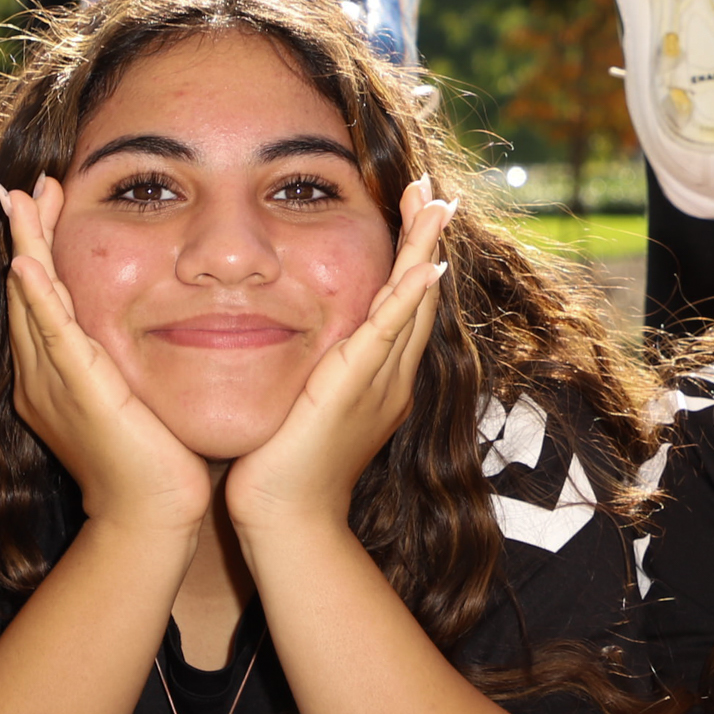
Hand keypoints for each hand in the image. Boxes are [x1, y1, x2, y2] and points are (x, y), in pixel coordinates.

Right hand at [0, 178, 211, 531]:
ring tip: (21, 200)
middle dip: (26, 235)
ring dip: (26, 247)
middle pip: (27, 291)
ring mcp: (55, 385)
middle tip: (25, 185)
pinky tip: (27, 263)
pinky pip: (52, 336)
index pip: (43, 300)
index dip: (39, 250)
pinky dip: (37, 298)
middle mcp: (44, 377)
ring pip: (32, 302)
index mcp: (57, 378)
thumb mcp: (140, 400)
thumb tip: (162, 329)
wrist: (153, 518)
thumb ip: (133, 365)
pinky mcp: (79, 394)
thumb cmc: (158, 465)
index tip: (44, 204)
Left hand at [223, 180, 451, 539]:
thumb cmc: (278, 470)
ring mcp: (380, 383)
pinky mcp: (357, 389)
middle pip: (420, 295)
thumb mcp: (297, 405)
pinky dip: (408, 300)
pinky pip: (390, 336)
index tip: (414, 213)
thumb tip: (278, 338)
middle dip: (427, 240)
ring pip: (413, 305)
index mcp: (377, 378)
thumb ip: (303, 372)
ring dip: (425, 252)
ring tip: (436, 206)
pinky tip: (426, 268)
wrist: (285, 521)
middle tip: (435, 192)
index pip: (401, 304)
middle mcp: (390, 377)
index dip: (412, 258)